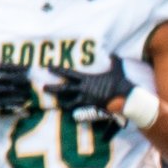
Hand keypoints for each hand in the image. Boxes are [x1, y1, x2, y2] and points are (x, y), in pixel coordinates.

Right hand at [0, 59, 39, 128]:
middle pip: (5, 76)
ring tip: (29, 91)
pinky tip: (22, 103)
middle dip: (19, 77)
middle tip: (30, 79)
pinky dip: (14, 102)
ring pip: (6, 88)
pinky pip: (4, 101)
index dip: (14, 66)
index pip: (0, 66)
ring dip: (19, 90)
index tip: (26, 67)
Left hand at [46, 62, 161, 131]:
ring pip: (70, 102)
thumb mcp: (116, 68)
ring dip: (62, 103)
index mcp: (87, 79)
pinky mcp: (91, 108)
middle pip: (64, 89)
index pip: (69, 74)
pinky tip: (70, 114)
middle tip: (43, 88)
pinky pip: (81, 110)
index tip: (49, 68)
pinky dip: (75, 112)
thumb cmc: (119, 82)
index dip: (58, 70)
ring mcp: (87, 100)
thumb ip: (113, 60)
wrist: (124, 97)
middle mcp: (84, 89)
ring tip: (55, 104)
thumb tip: (113, 54)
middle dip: (53, 88)